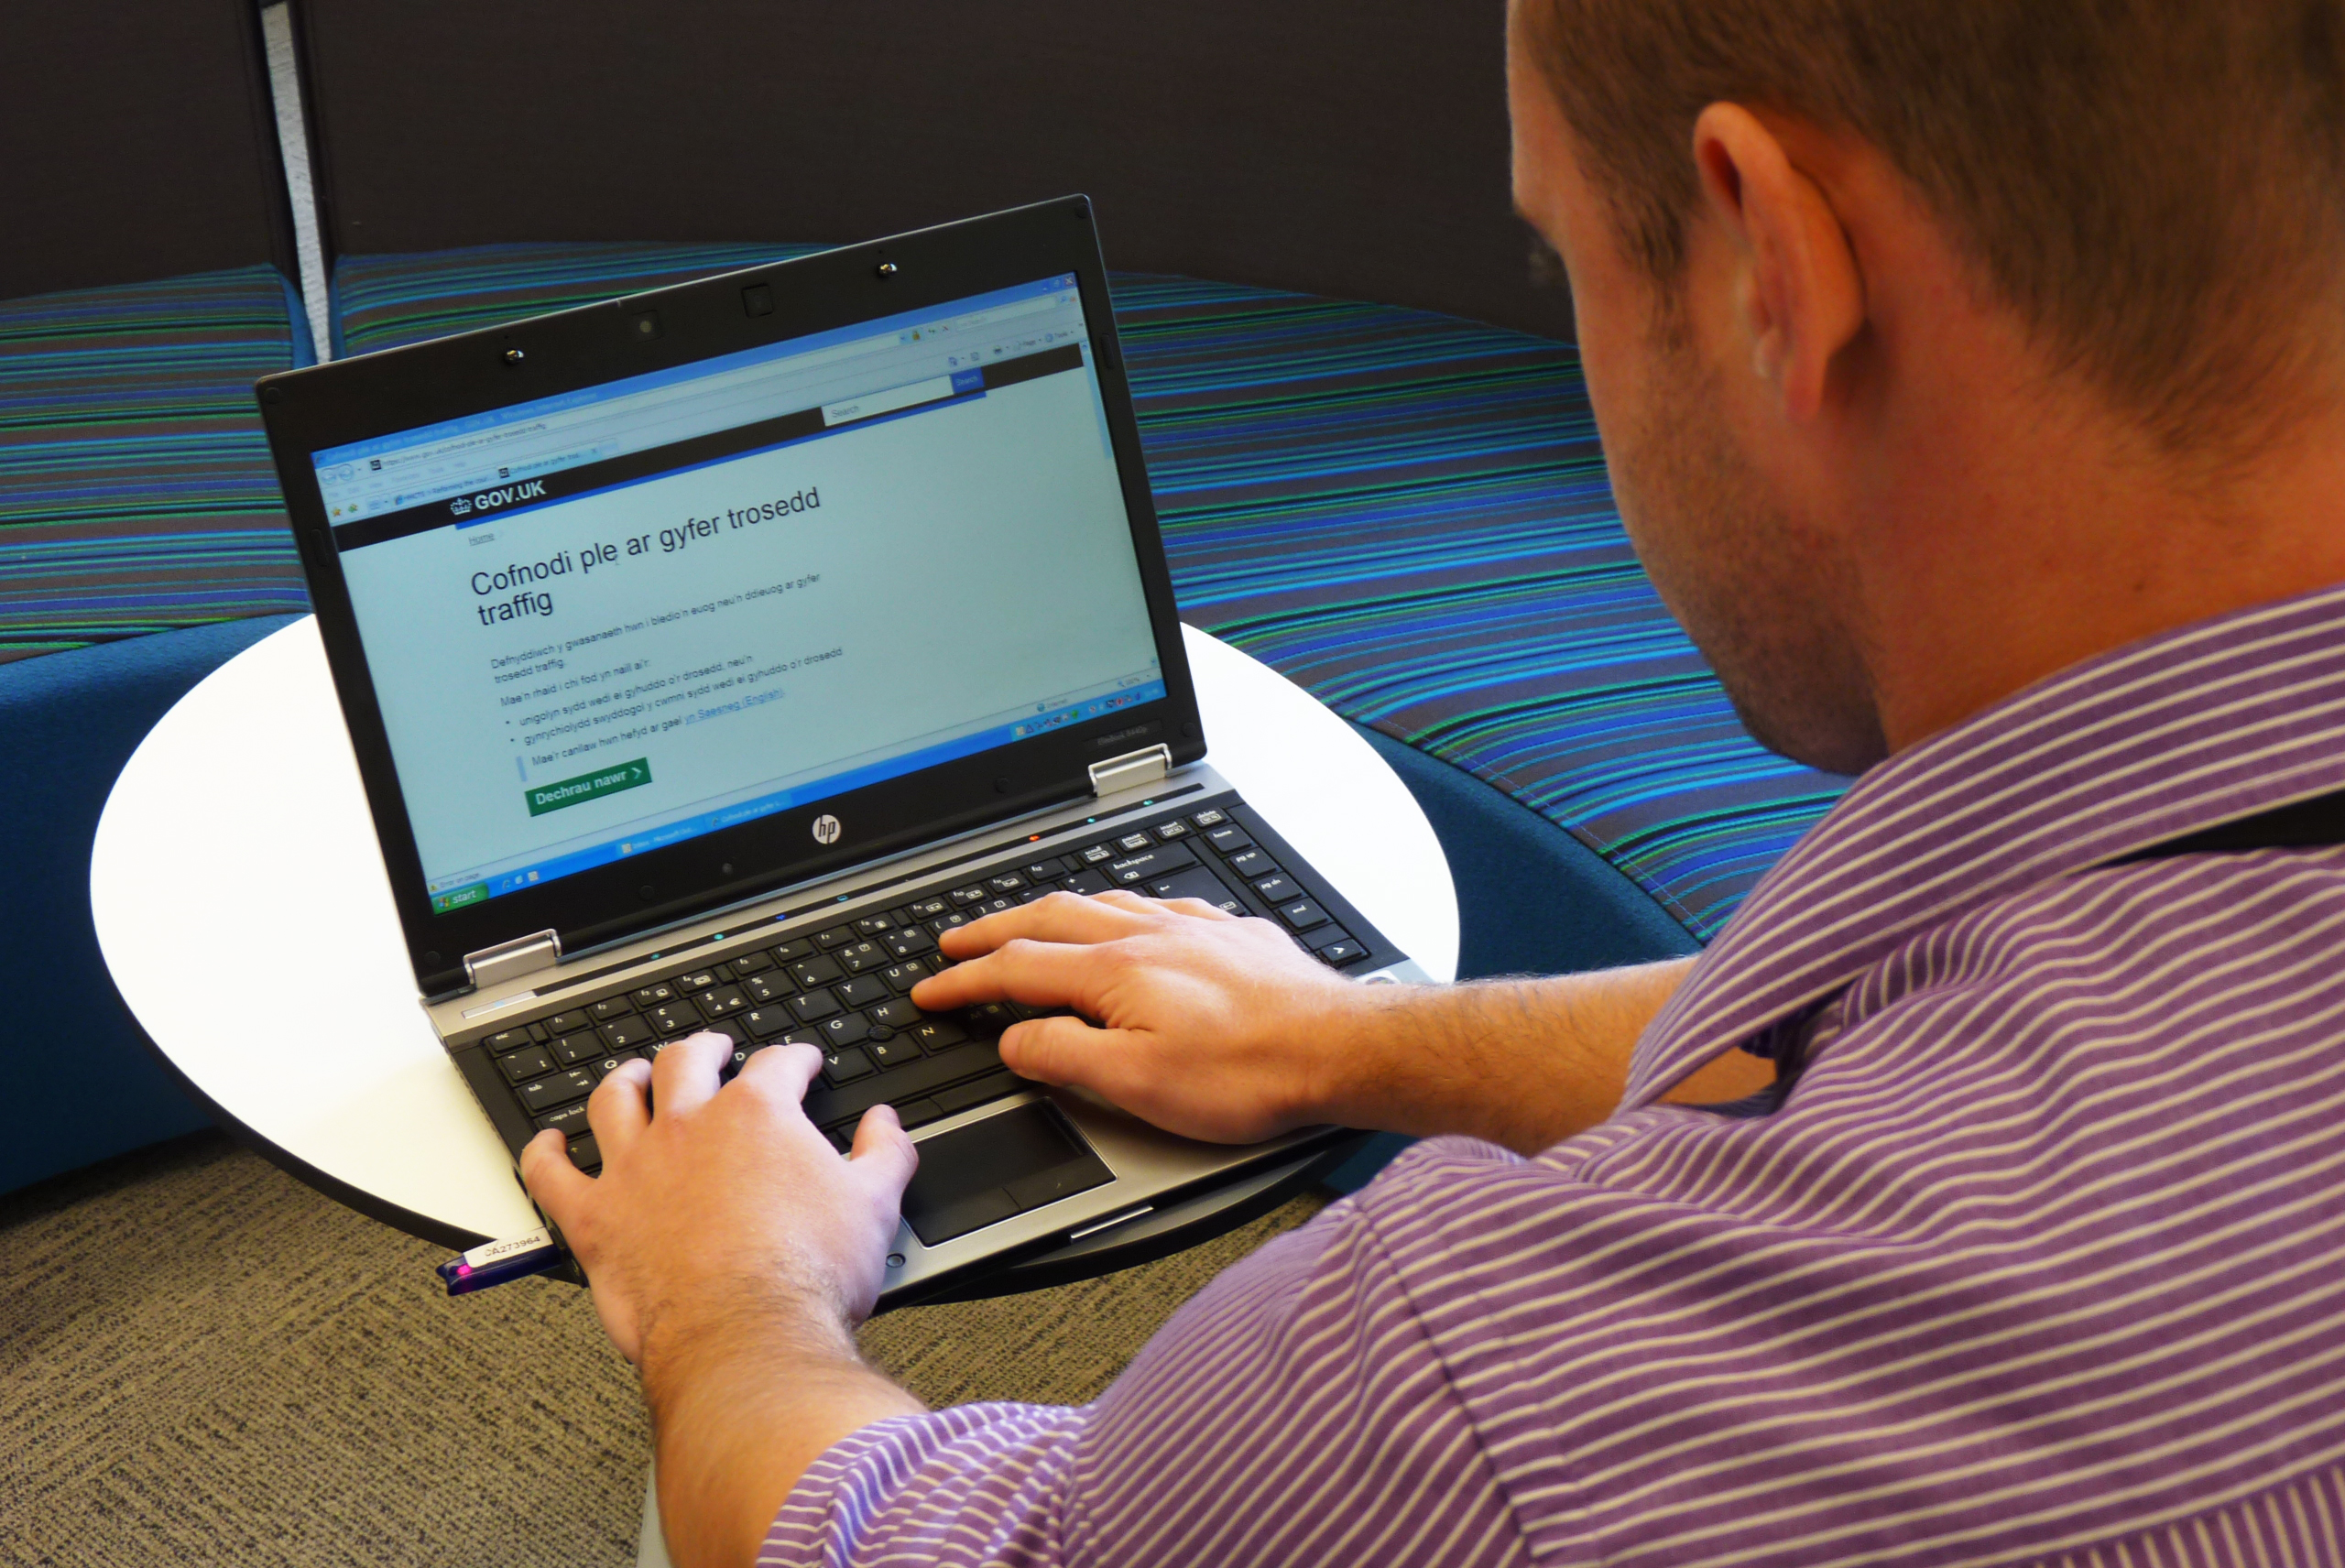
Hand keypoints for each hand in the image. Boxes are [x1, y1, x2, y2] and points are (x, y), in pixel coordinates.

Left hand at [518, 1032, 916, 1366]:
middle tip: (714, 1050)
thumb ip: (884, 1153)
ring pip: (615, 1099)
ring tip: (632, 1075)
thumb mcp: (875, 1205)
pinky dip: (543, 1155)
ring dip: (624, 1080)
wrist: (750, 1339)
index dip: (793, 1058)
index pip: (776, 1064)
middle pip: (687, 1062)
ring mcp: (635, 1169)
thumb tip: (886, 1125)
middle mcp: (688, 1128)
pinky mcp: (595, 1220)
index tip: (800, 1064)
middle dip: (705, 1049)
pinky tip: (547, 1145)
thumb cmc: (808, 1278)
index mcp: (757, 1115)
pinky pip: (551, 1175)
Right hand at [909, 889, 1382, 1142]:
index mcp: (1114, 972)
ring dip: (1052, 913)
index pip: (1016, 968)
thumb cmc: (1249, 1072)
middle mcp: (1148, 935)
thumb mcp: (1136, 1084)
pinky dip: (1121, 909)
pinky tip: (1133, 919)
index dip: (965, 982)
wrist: (1339, 1047)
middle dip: (993, 930)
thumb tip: (1014, 1041)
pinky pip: (1159, 904)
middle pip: (1049, 918)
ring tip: (1029, 923)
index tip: (931, 991)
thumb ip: (1064, 1057)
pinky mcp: (1232, 934)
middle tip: (956, 942)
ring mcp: (1193, 928)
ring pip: (1104, 903)